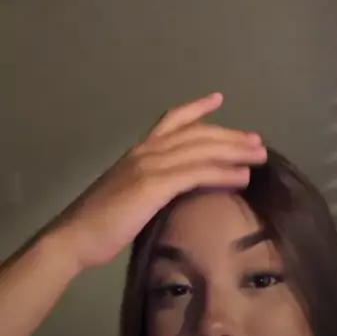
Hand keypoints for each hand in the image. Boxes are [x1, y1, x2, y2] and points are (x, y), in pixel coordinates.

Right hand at [52, 93, 266, 270]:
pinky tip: (242, 177)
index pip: (171, 121)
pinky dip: (223, 173)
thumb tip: (173, 196)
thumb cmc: (99, 226)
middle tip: (258, 140)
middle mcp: (146, 152)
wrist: (77, 236)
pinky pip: (197, 173)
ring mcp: (150, 166)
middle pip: (196, 134)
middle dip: (230, 135)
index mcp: (138, 153)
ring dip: (234, 151)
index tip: (218, 99)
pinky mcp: (155, 185)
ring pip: (201, 150)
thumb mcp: (130, 199)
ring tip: (260, 156)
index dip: (197, 109)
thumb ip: (150, 190)